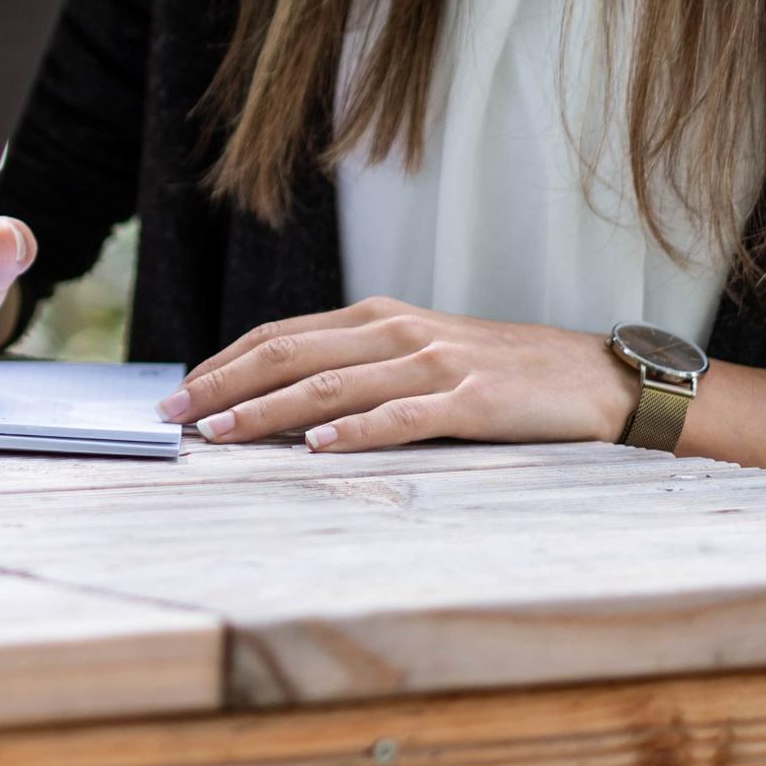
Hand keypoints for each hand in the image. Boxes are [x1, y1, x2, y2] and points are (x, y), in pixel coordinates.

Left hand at [156, 296, 640, 451]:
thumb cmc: (498, 372)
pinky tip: (316, 447)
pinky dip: (354, 431)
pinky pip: (401, 417)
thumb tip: (282, 402)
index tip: (177, 392)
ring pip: (331, 387)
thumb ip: (359, 368)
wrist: (593, 377)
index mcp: (377, 318)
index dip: (222, 362)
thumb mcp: (420, 356)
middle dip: (223, 385)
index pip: (279, 337)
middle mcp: (395, 332)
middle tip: (172, 415)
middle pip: (289, 356)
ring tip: (220, 434)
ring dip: (268, 412)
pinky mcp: (470, 401)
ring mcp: (432, 364)